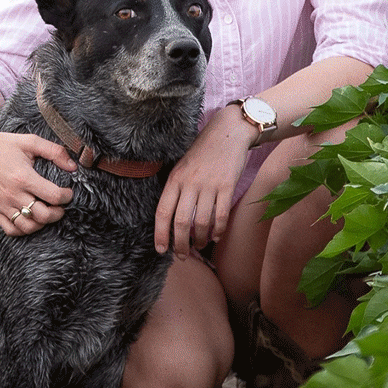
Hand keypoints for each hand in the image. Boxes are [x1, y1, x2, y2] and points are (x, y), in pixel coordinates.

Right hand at [0, 119, 76, 236]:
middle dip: (58, 212)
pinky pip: (11, 229)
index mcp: (24, 177)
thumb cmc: (2, 144)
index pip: (54, 196)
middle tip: (60, 205)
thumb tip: (73, 166)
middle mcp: (13, 194)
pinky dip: (23, 229)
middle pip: (43, 215)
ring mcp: (3, 204)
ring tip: (47, 213)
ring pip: (28, 226)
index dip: (67, 196)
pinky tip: (30, 219)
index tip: (68, 192)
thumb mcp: (30, 141)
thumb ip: (54, 151)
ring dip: (42, 223)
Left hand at [153, 105, 253, 254]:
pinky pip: (220, 215)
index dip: (160, 234)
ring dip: (200, 239)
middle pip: (181, 222)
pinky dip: (218, 230)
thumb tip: (171, 220)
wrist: (227, 132)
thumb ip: (176, 189)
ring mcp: (209, 185)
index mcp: (174, 178)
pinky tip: (216, 236)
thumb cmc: (203, 152)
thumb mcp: (182, 167)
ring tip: (200, 245)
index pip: (162, 211)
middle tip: (183, 255)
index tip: (161, 249)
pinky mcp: (227, 186)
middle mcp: (189, 183)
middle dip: (180, 244)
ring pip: (201, 222)